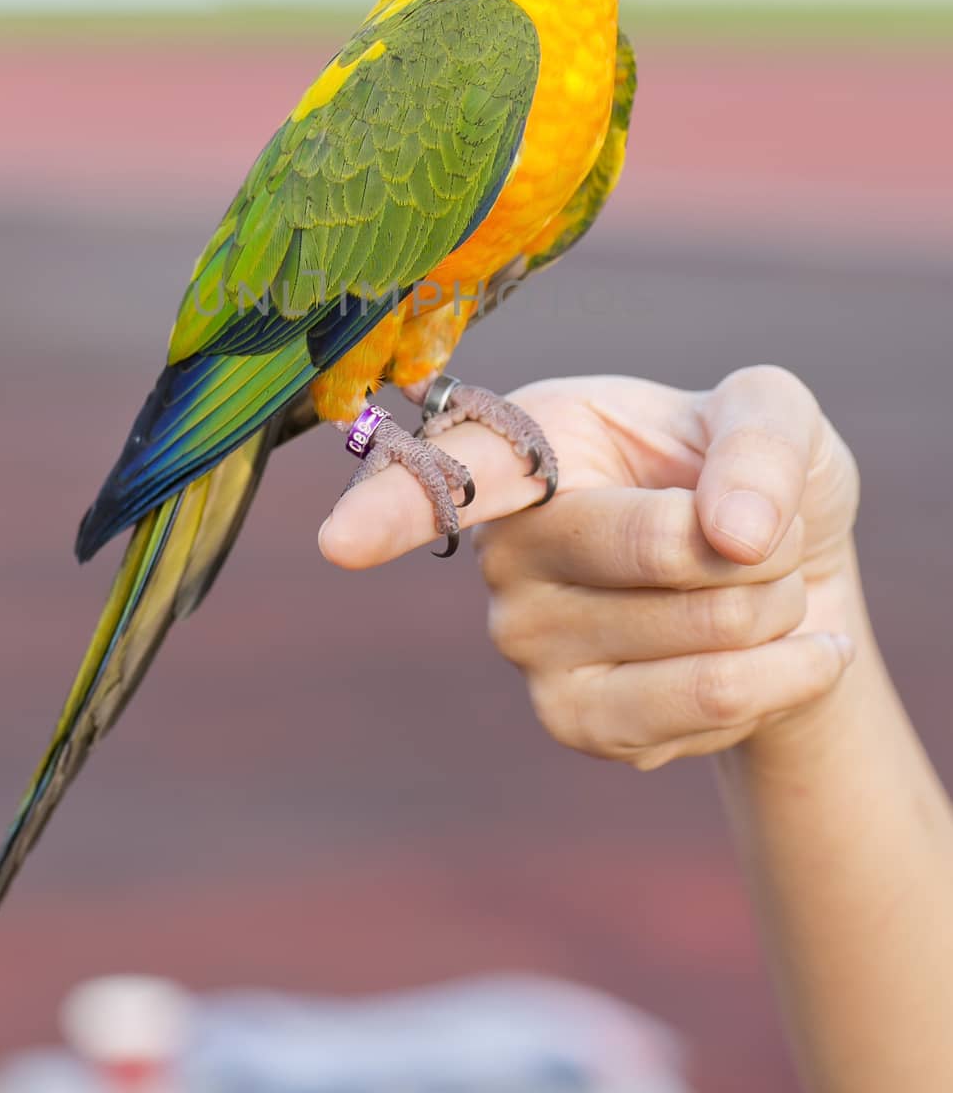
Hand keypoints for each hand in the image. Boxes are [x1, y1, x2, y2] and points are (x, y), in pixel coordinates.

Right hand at [319, 365, 860, 766]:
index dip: (392, 505)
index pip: (451, 473)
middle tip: (766, 531)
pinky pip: (704, 710)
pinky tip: (787, 653)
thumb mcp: (771, 414)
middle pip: (649, 552)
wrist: (791, 582)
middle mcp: (504, 548)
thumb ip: (759, 445)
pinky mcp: (575, 722)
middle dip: (762, 548)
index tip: (344, 542)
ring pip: (695, 643)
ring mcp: (528, 643)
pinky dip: (785, 678)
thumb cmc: (753, 473)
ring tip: (773, 588)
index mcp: (531, 444)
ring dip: (779, 614)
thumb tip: (732, 534)